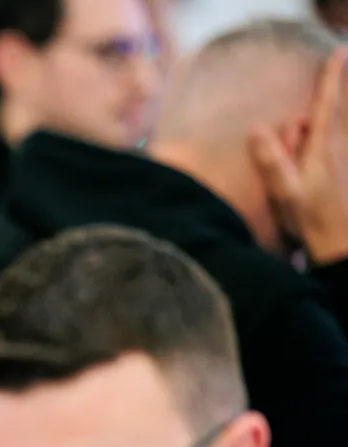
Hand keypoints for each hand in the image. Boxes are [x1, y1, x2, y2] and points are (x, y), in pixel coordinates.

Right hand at [250, 47, 347, 263]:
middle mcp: (340, 149)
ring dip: (343, 106)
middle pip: (340, 111)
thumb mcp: (286, 192)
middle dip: (341, 86)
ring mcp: (346, 158)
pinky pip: (345, 139)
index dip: (332, 79)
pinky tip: (326, 133)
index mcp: (323, 150)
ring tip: (338, 90)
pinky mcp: (346, 170)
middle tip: (343, 57)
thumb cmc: (312, 219)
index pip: (327, 106)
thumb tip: (256, 128)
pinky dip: (340, 127)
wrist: (343, 244)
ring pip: (344, 125)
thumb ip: (272, 160)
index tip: (338, 53)